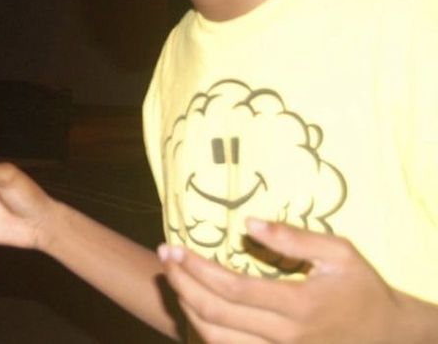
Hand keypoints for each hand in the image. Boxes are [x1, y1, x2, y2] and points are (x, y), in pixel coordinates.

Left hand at [158, 218, 423, 342]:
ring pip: (218, 340)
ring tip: (174, 279)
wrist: (390, 337)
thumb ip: (293, 238)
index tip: (173, 247)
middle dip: (182, 284)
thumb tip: (250, 222)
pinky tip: (194, 306)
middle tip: (164, 257)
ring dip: (188, 308)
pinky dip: (205, 331)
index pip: (233, 288)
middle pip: (216, 315)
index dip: (197, 268)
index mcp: (299, 305)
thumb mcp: (339, 252)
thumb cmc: (363, 288)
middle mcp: (285, 337)